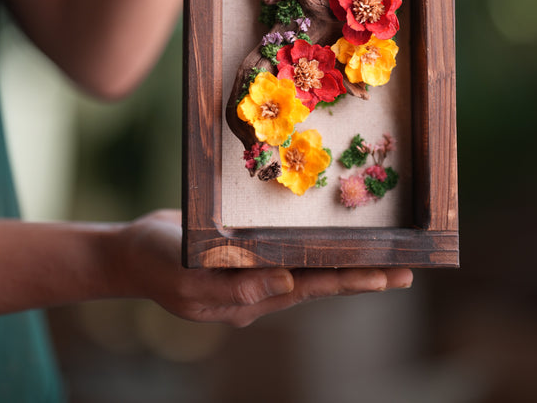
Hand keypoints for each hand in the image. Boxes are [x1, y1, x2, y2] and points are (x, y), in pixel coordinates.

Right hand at [117, 211, 412, 328]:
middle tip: (406, 271)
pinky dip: (311, 247)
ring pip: (307, 268)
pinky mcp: (245, 252)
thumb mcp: (189, 279)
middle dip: (361, 276)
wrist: (130, 253)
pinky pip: (285, 250)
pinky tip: (329, 239)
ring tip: (382, 259)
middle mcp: (259, 289)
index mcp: (250, 299)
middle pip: (319, 281)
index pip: (311, 288)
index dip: (350, 279)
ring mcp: (252, 272)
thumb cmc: (154, 264)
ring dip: (343, 263)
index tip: (387, 275)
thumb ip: (237, 287)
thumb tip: (289, 284)